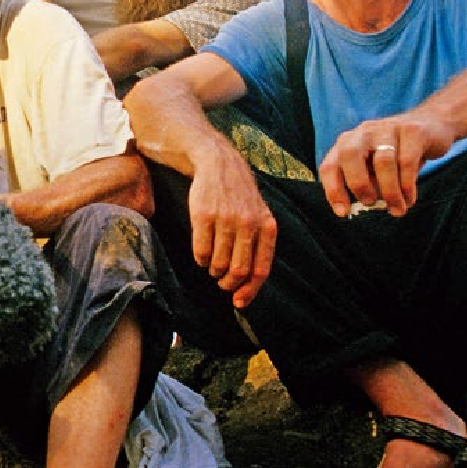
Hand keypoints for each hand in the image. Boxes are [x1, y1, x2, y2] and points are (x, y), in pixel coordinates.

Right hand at [186, 148, 276, 306]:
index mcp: (266, 226)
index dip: (249, 290)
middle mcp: (248, 224)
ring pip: (218, 263)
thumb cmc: (239, 198)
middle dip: (228, 283)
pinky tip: (202, 253)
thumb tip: (245, 288)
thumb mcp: (258, 217)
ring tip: (212, 263)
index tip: (238, 302)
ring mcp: (225, 220)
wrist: (219, 165)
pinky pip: (200, 252)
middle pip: (238, 270)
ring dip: (213, 270)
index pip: (260, 269)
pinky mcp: (203, 216)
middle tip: (221, 281)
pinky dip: (200, 260)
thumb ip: (256, 248)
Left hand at [319, 110, 450, 216]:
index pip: (329, 166)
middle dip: (359, 185)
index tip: (343, 212)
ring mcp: (387, 128)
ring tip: (397, 209)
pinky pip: (407, 161)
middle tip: (371, 203)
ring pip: (383, 162)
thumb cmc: (396, 154)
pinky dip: (407, 186)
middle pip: (350, 157)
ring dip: (390, 191)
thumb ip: (366, 183)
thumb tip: (364, 207)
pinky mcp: (412, 130)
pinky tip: (409, 199)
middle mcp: (363, 132)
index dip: (333, 191)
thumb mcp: (374, 168)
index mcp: (347, 143)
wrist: (432, 126)